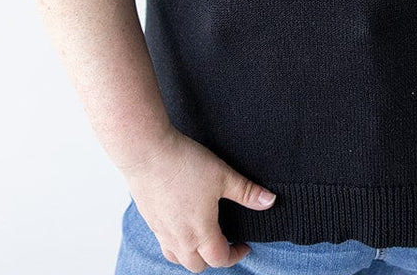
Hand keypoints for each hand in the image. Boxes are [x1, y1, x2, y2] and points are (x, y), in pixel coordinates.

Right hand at [122, 128, 276, 271]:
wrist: (146, 152)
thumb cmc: (184, 164)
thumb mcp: (223, 176)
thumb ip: (247, 192)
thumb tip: (271, 201)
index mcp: (200, 233)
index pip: (220, 259)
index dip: (236, 255)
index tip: (244, 245)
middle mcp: (179, 239)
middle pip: (198, 265)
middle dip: (214, 258)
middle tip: (225, 241)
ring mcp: (160, 231)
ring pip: (177, 257)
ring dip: (192, 254)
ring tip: (203, 236)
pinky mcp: (149, 219)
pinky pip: (164, 242)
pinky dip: (175, 241)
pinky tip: (181, 221)